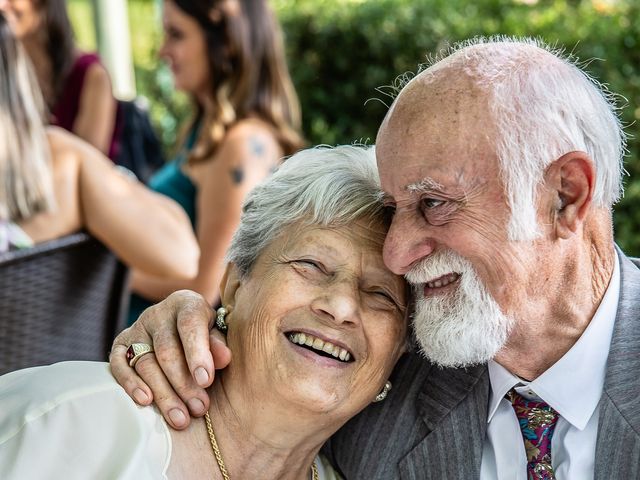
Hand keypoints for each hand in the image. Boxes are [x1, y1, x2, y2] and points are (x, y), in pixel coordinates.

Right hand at [110, 290, 230, 428]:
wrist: (180, 326)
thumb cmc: (204, 334)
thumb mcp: (216, 333)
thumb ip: (218, 345)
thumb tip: (223, 358)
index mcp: (185, 303)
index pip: (190, 325)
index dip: (197, 353)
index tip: (206, 381)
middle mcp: (157, 313)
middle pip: (166, 350)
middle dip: (183, 383)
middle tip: (199, 408)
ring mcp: (136, 328)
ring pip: (146, 363)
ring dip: (164, 394)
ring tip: (181, 418)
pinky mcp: (120, 345)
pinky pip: (118, 365)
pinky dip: (131, 384)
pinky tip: (145, 402)